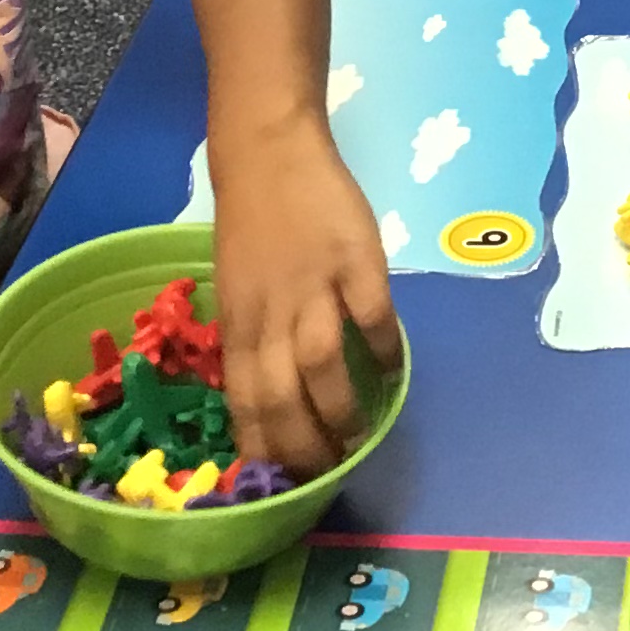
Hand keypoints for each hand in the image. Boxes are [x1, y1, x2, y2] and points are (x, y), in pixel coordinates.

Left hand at [212, 123, 404, 478]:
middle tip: (330, 472)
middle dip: (305, 445)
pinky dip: (382, 349)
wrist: (269, 149)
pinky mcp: (354, 258)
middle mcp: (270, 312)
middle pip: (281, 394)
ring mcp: (313, 284)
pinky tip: (393, 372)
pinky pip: (370, 314)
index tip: (283, 481)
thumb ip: (254, 336)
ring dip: (340, 409)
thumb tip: (277, 394)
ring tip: (360, 437)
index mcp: (238, 322)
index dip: (264, 446)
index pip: (244, 401)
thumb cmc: (252, 221)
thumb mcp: (236, 287)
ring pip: (320, 364)